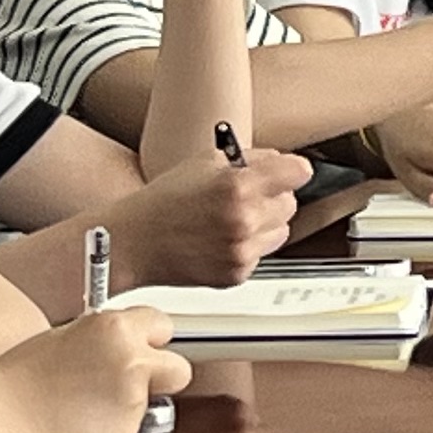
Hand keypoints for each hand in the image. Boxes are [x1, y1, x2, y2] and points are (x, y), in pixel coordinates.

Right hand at [9, 306, 190, 432]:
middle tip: (130, 385)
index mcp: (115, 329)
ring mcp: (132, 399)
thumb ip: (106, 341)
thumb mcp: (67, 338)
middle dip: (160, 378)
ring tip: (87, 407)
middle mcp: (131, 360)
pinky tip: (83, 426)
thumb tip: (126, 345)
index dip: (152, 341)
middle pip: (178, 369)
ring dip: (132, 407)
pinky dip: (115, 432)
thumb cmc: (21, 379)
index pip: (162, 325)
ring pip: (154, 405)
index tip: (144, 350)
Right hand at [110, 148, 310, 286]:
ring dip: (264, 223)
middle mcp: (244, 219)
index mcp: (237, 186)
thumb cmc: (163, 201)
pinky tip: (219, 239)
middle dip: (274, 197)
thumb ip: (248, 159)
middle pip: (291, 203)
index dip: (290, 170)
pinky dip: (247, 246)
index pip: (299, 173)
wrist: (133, 242)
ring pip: (282, 231)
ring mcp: (241, 250)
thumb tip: (280, 161)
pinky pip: (260, 253)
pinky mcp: (237, 273)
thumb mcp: (203, 163)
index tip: (286, 172)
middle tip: (246, 196)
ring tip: (230, 220)